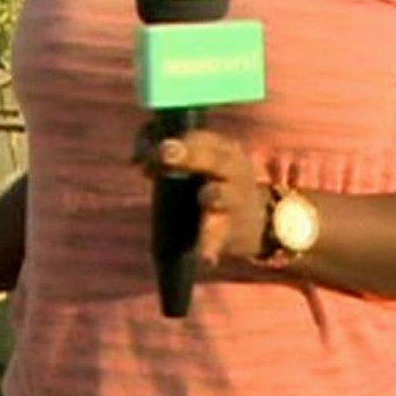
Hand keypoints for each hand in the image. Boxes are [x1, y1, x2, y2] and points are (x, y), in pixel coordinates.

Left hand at [138, 129, 267, 265]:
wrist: (258, 221)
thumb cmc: (216, 184)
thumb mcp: (203, 164)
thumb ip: (168, 157)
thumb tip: (136, 159)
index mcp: (223, 150)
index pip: (197, 138)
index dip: (173, 142)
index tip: (148, 154)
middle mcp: (232, 171)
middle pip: (213, 159)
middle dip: (189, 154)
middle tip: (166, 153)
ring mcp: (234, 201)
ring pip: (221, 195)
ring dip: (212, 194)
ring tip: (205, 196)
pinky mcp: (230, 231)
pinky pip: (220, 238)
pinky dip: (211, 247)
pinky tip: (205, 258)